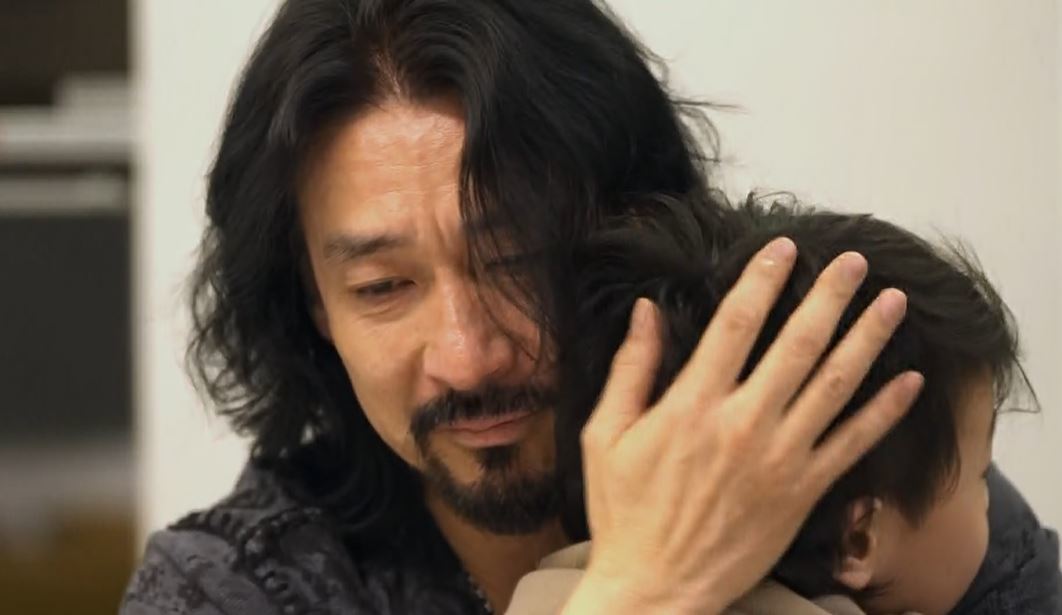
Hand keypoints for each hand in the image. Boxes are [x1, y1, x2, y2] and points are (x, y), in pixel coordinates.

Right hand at [562, 237, 922, 613]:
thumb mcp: (604, 435)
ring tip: (893, 303)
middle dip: (831, 296)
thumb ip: (631, 368)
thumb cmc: (624, 511)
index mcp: (692, 404)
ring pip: (836, 385)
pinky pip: (853, 443)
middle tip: (855, 261)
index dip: (763, 279)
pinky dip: (884, 410)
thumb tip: (645, 309)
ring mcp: (781, 457)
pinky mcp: (804, 490)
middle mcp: (744, 423)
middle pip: (799, 344)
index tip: (784, 248)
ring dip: (868, 339)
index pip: (736, 323)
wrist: (655, 588)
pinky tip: (908, 381)